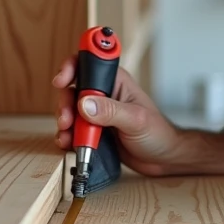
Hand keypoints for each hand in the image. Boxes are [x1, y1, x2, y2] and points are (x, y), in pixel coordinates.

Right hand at [52, 58, 185, 176]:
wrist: (162, 159)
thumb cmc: (157, 133)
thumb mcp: (136, 120)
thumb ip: (111, 111)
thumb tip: (85, 104)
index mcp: (116, 81)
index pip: (89, 64)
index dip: (71, 67)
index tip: (62, 80)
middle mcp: (104, 94)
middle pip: (72, 89)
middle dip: (65, 104)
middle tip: (67, 119)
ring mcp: (97, 113)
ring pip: (70, 111)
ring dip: (64, 122)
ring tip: (67, 136)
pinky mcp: (93, 130)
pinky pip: (73, 130)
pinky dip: (66, 136)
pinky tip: (68, 144)